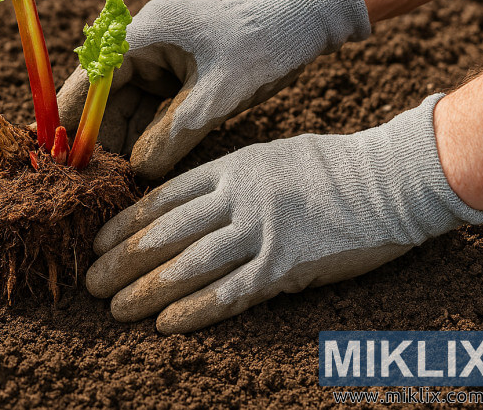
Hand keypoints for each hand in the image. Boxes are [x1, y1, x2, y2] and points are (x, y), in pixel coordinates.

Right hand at [57, 0, 370, 178]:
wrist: (298, 25)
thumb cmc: (260, 47)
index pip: (93, 78)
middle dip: (101, 138)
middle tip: (93, 181)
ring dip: (123, 143)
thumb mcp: (217, 96)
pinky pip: (149, 111)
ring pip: (126, 109)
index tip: (62, 155)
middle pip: (104, 97)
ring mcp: (157, 60)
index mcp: (143, 34)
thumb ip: (173, 134)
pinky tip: (143, 168)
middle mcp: (142, 44)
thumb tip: (137, 172)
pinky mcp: (173, 76)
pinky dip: (147, 138)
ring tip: (116, 182)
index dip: (75, 118)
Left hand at [85, 95, 482, 332]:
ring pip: (189, 265)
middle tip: (92, 282)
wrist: (390, 178)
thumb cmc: (329, 167)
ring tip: (116, 308)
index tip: (98, 243)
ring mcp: (261, 231)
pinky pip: (230, 293)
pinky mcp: (286, 266)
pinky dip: (194, 310)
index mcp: (230, 168)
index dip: (124, 224)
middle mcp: (237, 198)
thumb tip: (182, 208)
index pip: (161, 199)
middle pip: (164, 234)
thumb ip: (225, 181)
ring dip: (146, 290)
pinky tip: (165, 324)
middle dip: (123, 261)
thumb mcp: (266, 158)